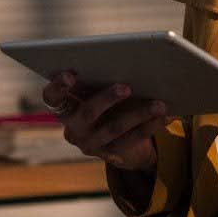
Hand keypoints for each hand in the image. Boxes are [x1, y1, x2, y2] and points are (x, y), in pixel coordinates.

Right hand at [41, 71, 166, 172]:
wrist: (120, 141)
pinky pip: (133, 139)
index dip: (57, 87)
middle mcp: (73, 129)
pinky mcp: (112, 155)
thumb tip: (126, 61)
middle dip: (107, 99)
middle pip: (87, 113)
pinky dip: (151, 126)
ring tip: (159, 103)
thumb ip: (100, 80)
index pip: (52, 98)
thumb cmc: (107, 103)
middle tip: (126, 87)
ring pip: (115, 128)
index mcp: (65, 108)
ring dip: (139, 113)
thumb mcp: (99, 92)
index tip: (69, 74)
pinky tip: (165, 116)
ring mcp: (91, 145)